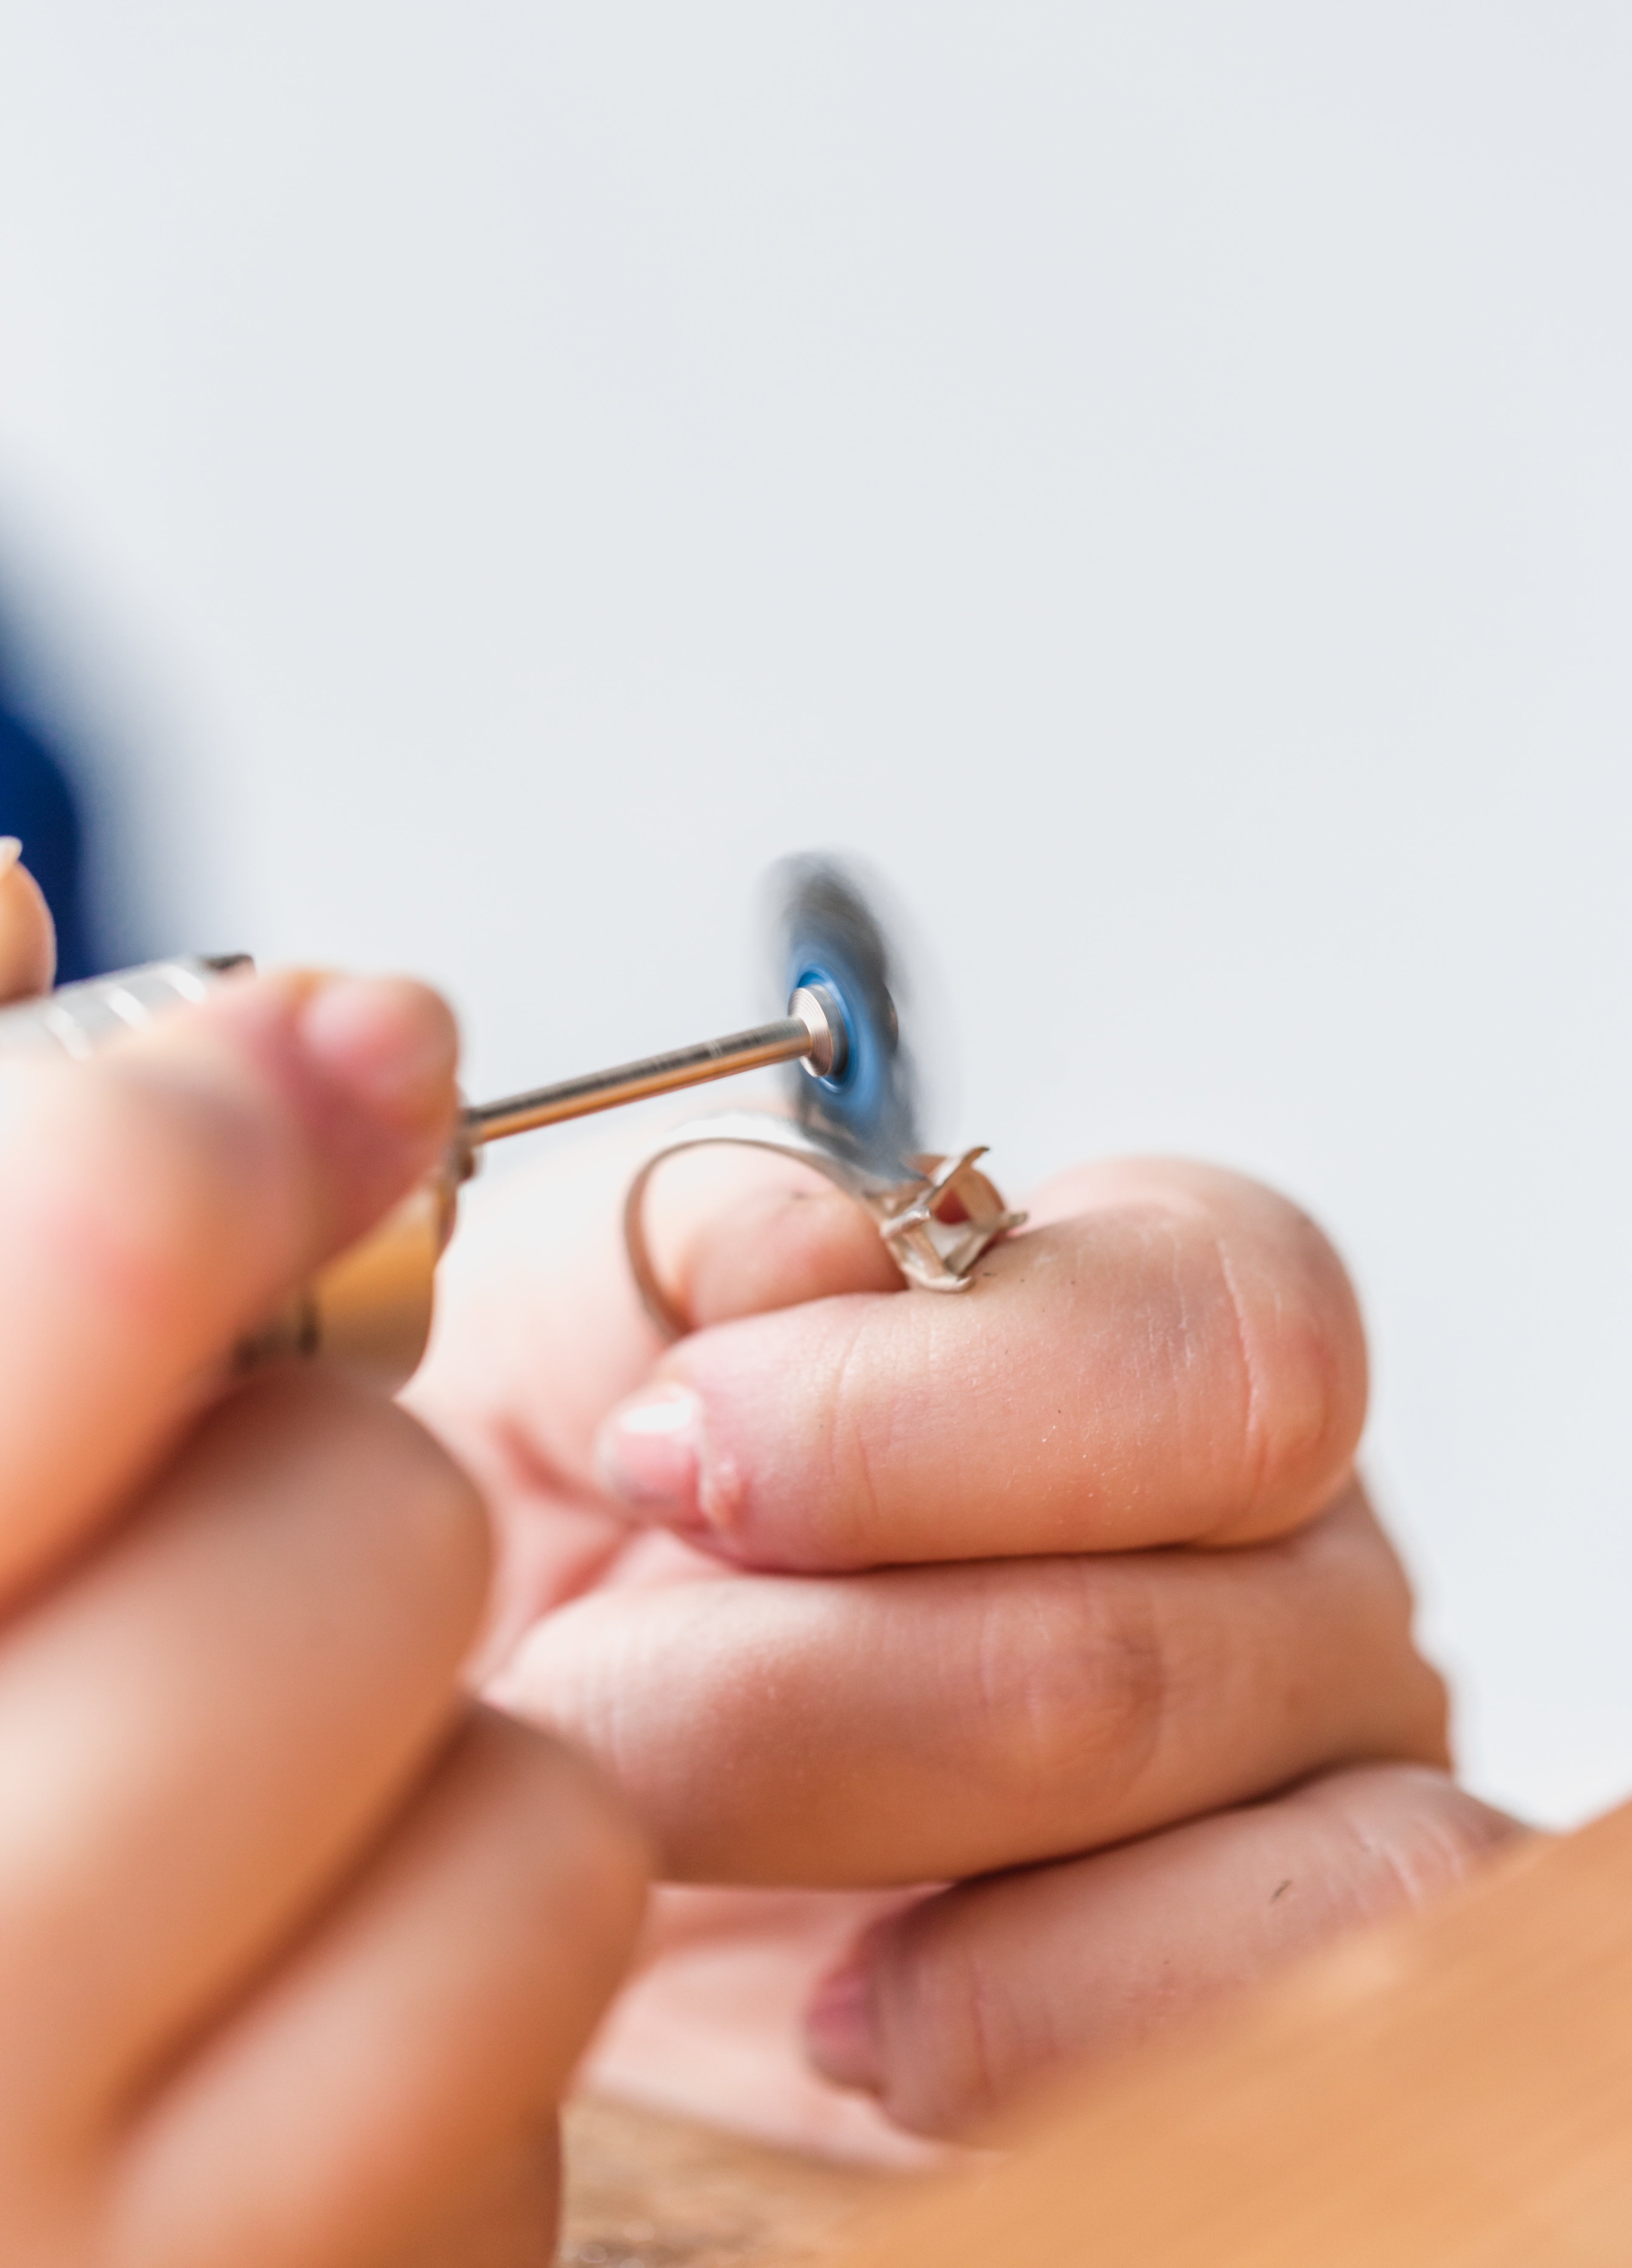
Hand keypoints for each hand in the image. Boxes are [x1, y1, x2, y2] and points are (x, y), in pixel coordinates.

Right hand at [0, 852, 645, 2265]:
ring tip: (253, 1771)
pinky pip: (535, 1999)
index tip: (332, 1058)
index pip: (85, 1256)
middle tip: (221, 1527)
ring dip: (428, 1731)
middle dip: (330, 1481)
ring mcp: (85, 2219)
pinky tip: (308, 1955)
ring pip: (520, 1795)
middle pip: (351, 1528)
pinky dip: (473, 1933)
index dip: (218, 1119)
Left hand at [413, 1125, 1519, 2148]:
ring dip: (900, 1857)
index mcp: (1162, 1338)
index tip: (666, 1455)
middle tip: (591, 1683)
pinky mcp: (1261, 2024)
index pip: (1226, 1336)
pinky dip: (1039, 2035)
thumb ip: (678, 1245)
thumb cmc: (559, 1529)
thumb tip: (808, 1247)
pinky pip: (1287, 2044)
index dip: (936, 1413)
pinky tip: (846, 2007)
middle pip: (1176, 1635)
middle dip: (821, 1686)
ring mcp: (1313, 1800)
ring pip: (1258, 1850)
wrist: (518, 1796)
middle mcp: (1291, 1556)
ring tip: (671, 1835)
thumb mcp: (557, 1338)